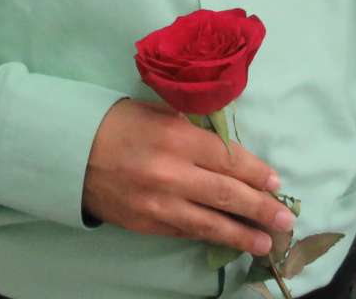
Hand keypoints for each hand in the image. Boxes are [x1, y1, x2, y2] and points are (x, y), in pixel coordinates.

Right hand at [81, 98, 295, 256]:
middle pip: (227, 194)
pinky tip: (228, 240)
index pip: (229, 159)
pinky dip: (210, 236)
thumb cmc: (118, 124)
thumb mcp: (159, 113)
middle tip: (284, 219)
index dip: (256, 173)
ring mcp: (159, 204)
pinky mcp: (147, 224)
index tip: (276, 183)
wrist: (70, 152)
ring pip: (210, 223)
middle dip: (261, 208)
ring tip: (266, 243)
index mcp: (177, 137)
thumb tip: (230, 150)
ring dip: (243, 234)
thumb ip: (193, 130)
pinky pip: (186, 232)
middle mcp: (171, 173)